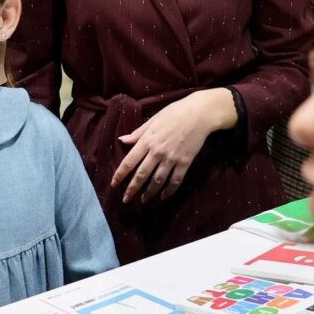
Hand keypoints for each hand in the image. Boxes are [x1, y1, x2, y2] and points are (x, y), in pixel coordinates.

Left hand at [112, 89, 237, 203]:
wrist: (199, 114)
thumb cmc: (174, 113)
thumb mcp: (153, 120)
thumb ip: (137, 133)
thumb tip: (122, 140)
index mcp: (147, 140)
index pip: (129, 161)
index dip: (120, 174)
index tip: (114, 184)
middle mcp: (157, 152)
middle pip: (141, 175)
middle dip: (132, 189)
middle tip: (125, 200)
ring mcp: (171, 159)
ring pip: (157, 181)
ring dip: (149, 193)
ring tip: (143, 201)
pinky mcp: (185, 162)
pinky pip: (175, 180)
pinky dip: (169, 191)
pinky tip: (163, 197)